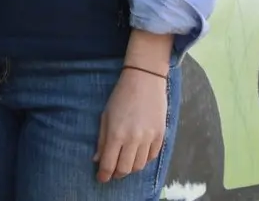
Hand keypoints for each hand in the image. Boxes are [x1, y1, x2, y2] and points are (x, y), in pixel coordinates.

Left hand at [93, 65, 168, 181]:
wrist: (145, 81)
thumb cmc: (120, 96)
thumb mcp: (105, 116)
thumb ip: (102, 139)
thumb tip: (98, 159)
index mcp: (116, 134)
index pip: (109, 163)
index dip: (104, 174)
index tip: (101, 178)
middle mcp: (134, 139)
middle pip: (125, 169)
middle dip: (117, 174)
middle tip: (112, 172)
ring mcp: (149, 139)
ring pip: (139, 166)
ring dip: (130, 168)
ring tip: (123, 164)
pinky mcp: (161, 136)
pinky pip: (152, 157)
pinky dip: (143, 160)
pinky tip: (136, 156)